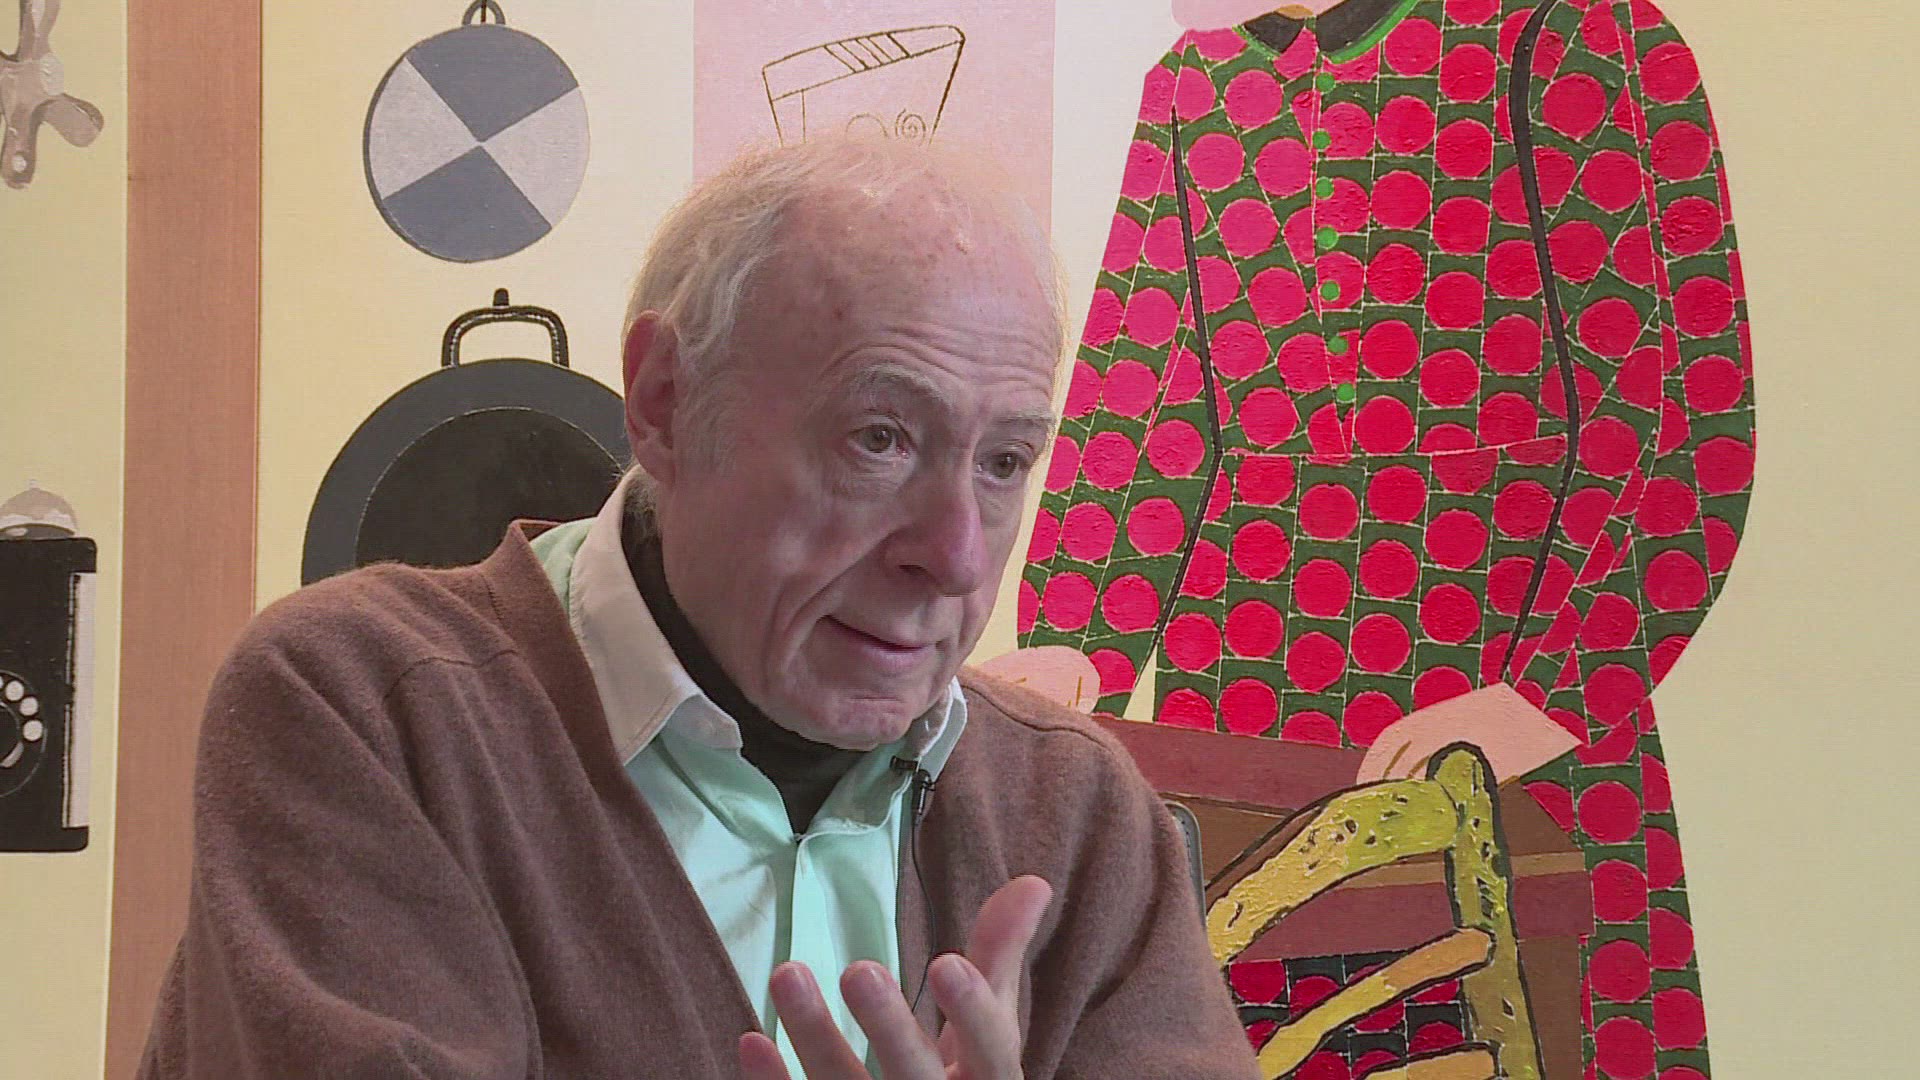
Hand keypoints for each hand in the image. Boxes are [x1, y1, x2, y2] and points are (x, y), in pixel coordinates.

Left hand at [736, 875, 1052, 1079]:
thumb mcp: (992, 1028)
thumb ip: (1002, 958)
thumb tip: (1033, 882)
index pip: (990, 1050)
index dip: (972, 1012)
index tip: (946, 962)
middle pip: (915, 1078)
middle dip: (889, 1028)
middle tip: (858, 971)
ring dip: (814, 1038)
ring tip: (787, 972)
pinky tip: (752, 1039)